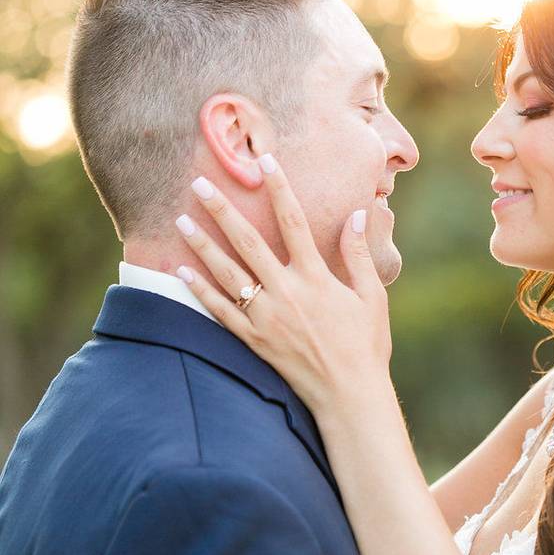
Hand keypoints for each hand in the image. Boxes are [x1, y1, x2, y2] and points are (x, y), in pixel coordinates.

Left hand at [175, 154, 392, 421]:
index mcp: (317, 277)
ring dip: (202, 244)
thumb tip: (356, 215)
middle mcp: (287, 292)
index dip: (279, 187)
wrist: (349, 395)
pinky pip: (220, 312)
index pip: (294, 221)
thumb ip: (357, 254)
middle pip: (248, 242)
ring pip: (226, 273)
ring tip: (181, 220)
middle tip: (198, 184)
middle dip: (223, 209)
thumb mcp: (371, 296)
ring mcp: (266, 317)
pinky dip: (200, 291)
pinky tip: (182, 271)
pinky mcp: (254, 340)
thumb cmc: (366, 345)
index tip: (265, 160)